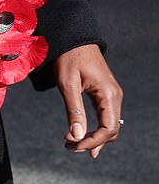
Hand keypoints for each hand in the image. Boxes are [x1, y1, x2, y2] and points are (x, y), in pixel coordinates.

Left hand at [54, 44, 122, 158]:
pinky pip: (105, 116)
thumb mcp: (67, 83)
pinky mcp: (104, 92)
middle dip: (92, 142)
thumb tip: (77, 137)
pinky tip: (84, 137)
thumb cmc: (69, 56)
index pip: (108, 129)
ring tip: (73, 145)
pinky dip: (95, 128)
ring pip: (108, 125)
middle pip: (111, 130)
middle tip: (70, 147)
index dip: (92, 141)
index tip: (73, 145)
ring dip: (93, 137)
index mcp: (108, 93)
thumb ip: (74, 110)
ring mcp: (111, 94)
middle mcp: (114, 95)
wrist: (73, 36)